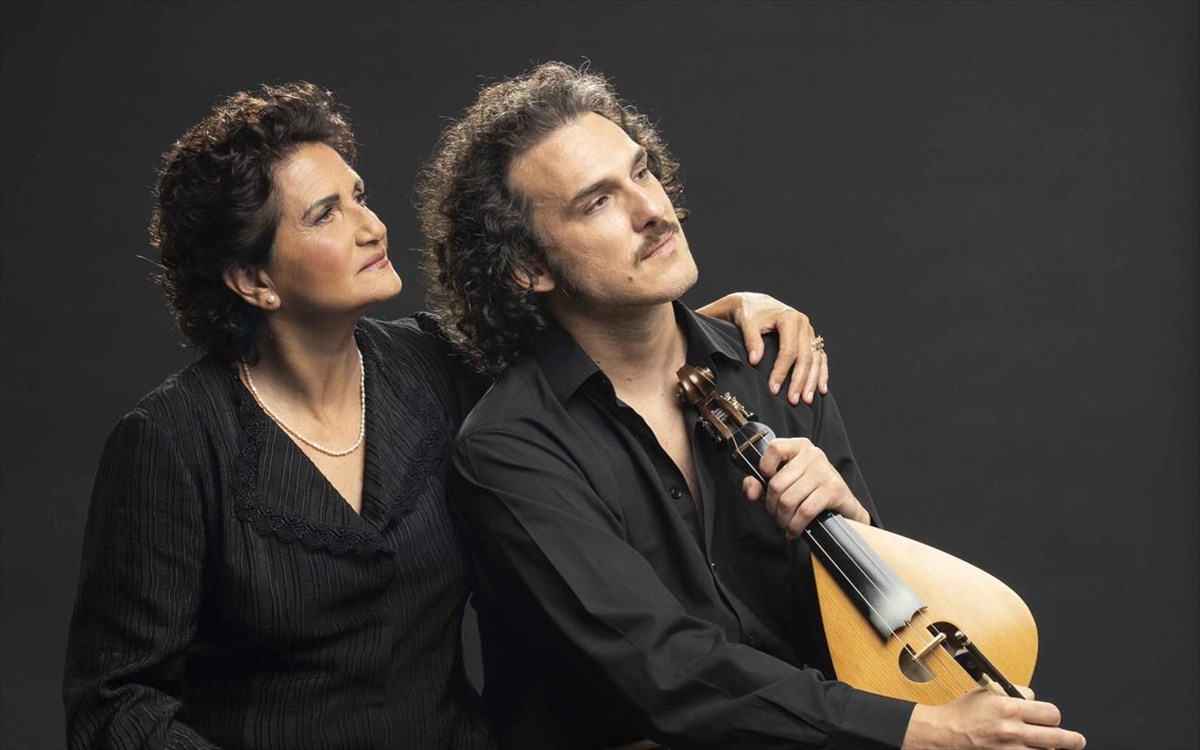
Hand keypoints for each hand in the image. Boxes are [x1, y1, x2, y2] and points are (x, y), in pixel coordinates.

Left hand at [696, 292, 828, 404]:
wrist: (756, 304)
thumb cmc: (751, 313)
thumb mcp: (747, 323)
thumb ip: (751, 340)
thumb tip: (754, 360)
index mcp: (790, 319)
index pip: (789, 350)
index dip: (781, 371)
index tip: (774, 388)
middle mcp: (804, 324)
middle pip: (805, 357)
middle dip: (799, 380)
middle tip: (794, 400)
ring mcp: (809, 332)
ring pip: (816, 359)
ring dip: (812, 381)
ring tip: (807, 399)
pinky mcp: (811, 339)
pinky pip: (820, 357)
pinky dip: (821, 373)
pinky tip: (821, 388)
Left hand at [740, 437, 867, 538]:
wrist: (843, 505)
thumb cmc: (810, 492)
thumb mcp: (784, 482)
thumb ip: (760, 483)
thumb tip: (751, 491)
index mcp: (798, 447)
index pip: (774, 448)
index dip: (764, 469)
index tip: (768, 484)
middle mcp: (812, 455)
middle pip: (777, 484)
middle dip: (772, 507)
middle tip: (776, 515)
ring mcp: (824, 471)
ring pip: (788, 500)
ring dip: (782, 519)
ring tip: (785, 524)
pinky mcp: (833, 490)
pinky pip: (804, 511)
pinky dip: (795, 526)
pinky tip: (794, 530)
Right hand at [903, 687, 1085, 748]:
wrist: (946, 734)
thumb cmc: (964, 713)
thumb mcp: (988, 692)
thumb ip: (1015, 694)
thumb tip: (1035, 700)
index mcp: (1009, 708)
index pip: (1050, 713)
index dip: (1053, 715)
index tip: (1052, 718)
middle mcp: (1013, 730)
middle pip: (1058, 737)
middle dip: (1071, 739)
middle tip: (1077, 741)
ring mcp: (1011, 749)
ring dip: (1049, 748)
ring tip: (1051, 746)